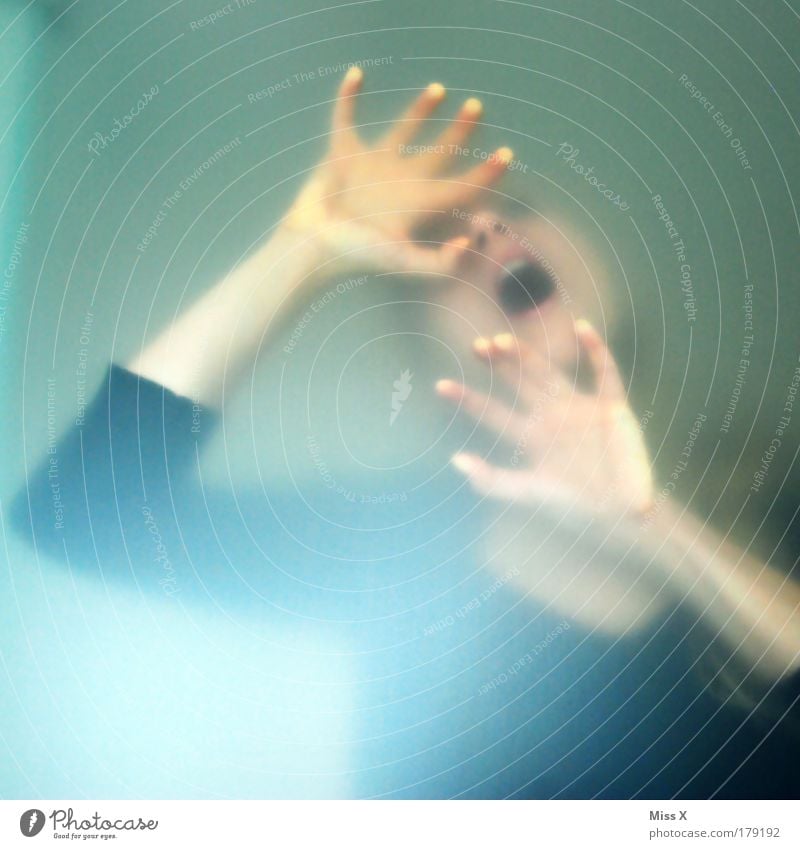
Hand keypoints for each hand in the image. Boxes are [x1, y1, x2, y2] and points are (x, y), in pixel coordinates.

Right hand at [284, 67, 513, 276]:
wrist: (312, 247)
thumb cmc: (356, 256)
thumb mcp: (402, 263)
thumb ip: (439, 263)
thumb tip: (469, 242)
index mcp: (419, 203)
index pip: (461, 186)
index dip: (486, 174)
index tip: (506, 155)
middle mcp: (402, 182)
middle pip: (440, 152)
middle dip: (460, 131)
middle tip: (477, 107)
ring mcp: (373, 166)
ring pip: (403, 130)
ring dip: (420, 109)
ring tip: (439, 88)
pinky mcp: (343, 155)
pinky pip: (346, 119)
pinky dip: (348, 97)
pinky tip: (356, 74)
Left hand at [436, 320, 653, 523]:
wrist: (620, 514)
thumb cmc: (572, 505)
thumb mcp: (527, 493)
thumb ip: (491, 481)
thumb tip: (455, 460)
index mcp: (529, 436)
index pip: (491, 413)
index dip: (467, 400)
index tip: (440, 386)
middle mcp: (551, 416)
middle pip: (518, 383)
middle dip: (498, 365)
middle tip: (476, 346)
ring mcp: (580, 408)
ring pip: (550, 373)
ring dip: (528, 356)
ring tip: (504, 340)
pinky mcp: (612, 407)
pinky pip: (605, 374)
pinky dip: (597, 351)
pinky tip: (582, 327)